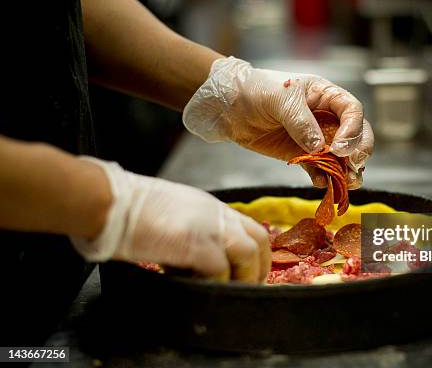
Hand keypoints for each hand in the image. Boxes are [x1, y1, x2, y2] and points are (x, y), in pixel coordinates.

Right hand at [70, 157, 270, 282]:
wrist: (110, 201)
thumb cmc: (131, 209)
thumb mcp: (174, 215)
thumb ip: (193, 232)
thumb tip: (195, 263)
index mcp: (212, 207)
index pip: (251, 227)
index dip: (257, 253)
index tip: (253, 272)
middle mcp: (217, 214)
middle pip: (259, 240)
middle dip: (259, 268)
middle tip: (249, 287)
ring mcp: (208, 227)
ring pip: (247, 254)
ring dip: (243, 278)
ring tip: (230, 293)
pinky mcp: (195, 243)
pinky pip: (220, 269)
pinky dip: (216, 283)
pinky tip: (202, 289)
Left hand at [182, 56, 372, 188]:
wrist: (229, 105)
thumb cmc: (256, 90)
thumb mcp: (281, 99)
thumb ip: (301, 123)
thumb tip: (320, 147)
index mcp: (326, 95)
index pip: (352, 111)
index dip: (353, 130)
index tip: (340, 147)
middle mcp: (326, 116)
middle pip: (355, 135)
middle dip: (358, 151)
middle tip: (354, 166)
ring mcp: (315, 137)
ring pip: (341, 156)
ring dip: (347, 170)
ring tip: (347, 183)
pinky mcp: (300, 154)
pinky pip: (318, 168)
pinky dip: (322, 177)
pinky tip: (320, 183)